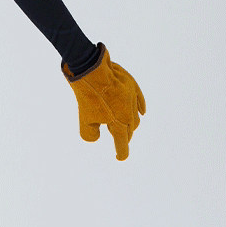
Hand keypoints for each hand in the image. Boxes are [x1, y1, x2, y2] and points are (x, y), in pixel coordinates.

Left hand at [61, 44, 145, 160]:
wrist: (92, 70)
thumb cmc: (87, 96)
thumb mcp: (84, 119)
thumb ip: (90, 134)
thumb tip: (97, 137)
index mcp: (119, 125)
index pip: (122, 144)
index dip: (121, 152)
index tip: (120, 157)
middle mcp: (129, 114)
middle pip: (129, 131)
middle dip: (124, 137)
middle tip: (118, 140)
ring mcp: (132, 99)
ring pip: (135, 117)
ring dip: (130, 124)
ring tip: (124, 126)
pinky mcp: (132, 87)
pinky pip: (140, 101)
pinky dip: (140, 108)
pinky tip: (141, 112)